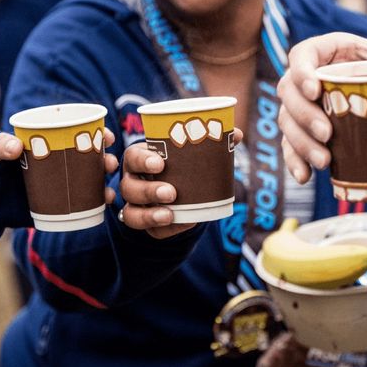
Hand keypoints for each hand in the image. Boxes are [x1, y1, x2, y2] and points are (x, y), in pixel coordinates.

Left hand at [0, 131, 119, 202]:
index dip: (97, 132)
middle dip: (106, 159)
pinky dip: (97, 201)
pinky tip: (106, 204)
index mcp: (48, 141)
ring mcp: (60, 181)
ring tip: (109, 190)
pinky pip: (83, 200)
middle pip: (91, 156)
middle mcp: (59, 160)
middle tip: (110, 164)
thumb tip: (15, 148)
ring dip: (105, 182)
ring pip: (90, 179)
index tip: (107, 136)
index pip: (78, 132)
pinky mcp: (58, 201)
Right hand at [118, 128, 242, 239]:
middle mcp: (132, 182)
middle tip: (171, 192)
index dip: (142, 161)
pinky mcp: (147, 224)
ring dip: (149, 215)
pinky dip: (166, 230)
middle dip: (148, 191)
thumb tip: (237, 134)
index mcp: (139, 159)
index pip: (132, 157)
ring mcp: (136, 206)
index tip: (160, 164)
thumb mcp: (189, 153)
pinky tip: (182, 224)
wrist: (180, 190)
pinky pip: (151, 232)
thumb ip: (211, 143)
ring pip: (132, 214)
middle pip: (129, 188)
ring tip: (170, 214)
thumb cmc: (181, 164)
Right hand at [276, 33, 366, 184]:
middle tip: (327, 134)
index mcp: (330, 53)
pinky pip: (290, 147)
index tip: (315, 91)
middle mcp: (310, 78)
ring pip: (288, 122)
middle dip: (303, 115)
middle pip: (289, 91)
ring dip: (301, 143)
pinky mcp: (305, 133)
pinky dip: (295, 162)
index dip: (301, 71)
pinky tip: (305, 177)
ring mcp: (304, 107)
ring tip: (325, 162)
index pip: (303, 54)